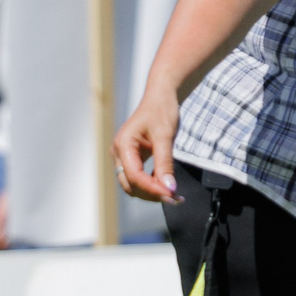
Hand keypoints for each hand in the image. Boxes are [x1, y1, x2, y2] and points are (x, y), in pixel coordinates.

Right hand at [112, 86, 182, 203]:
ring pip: (134, 185)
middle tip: (176, 199)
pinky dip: (152, 185)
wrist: (160, 97)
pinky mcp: (132, 158)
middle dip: (152, 194)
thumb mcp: (165, 137)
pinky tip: (168, 186)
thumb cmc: (161, 111)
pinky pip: (139, 178)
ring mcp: (124, 156)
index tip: (171, 194)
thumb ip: (165, 164)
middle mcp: (119, 152)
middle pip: (131, 185)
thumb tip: (169, 188)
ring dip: (152, 192)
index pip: (134, 176)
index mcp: (123, 145)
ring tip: (175, 195)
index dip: (152, 188)